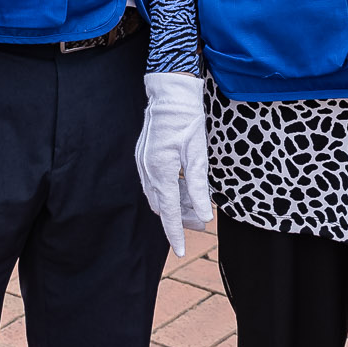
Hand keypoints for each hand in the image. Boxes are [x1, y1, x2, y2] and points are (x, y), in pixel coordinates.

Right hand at [133, 72, 212, 255]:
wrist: (169, 93)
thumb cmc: (186, 120)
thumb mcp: (198, 154)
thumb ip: (198, 187)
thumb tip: (203, 216)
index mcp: (160, 171)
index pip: (168, 212)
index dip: (175, 234)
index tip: (181, 252)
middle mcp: (148, 170)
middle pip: (164, 206)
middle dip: (180, 220)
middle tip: (202, 226)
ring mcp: (144, 163)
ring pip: (160, 195)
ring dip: (176, 205)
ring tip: (197, 211)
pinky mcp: (146, 157)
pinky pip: (156, 183)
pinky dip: (171, 191)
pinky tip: (184, 191)